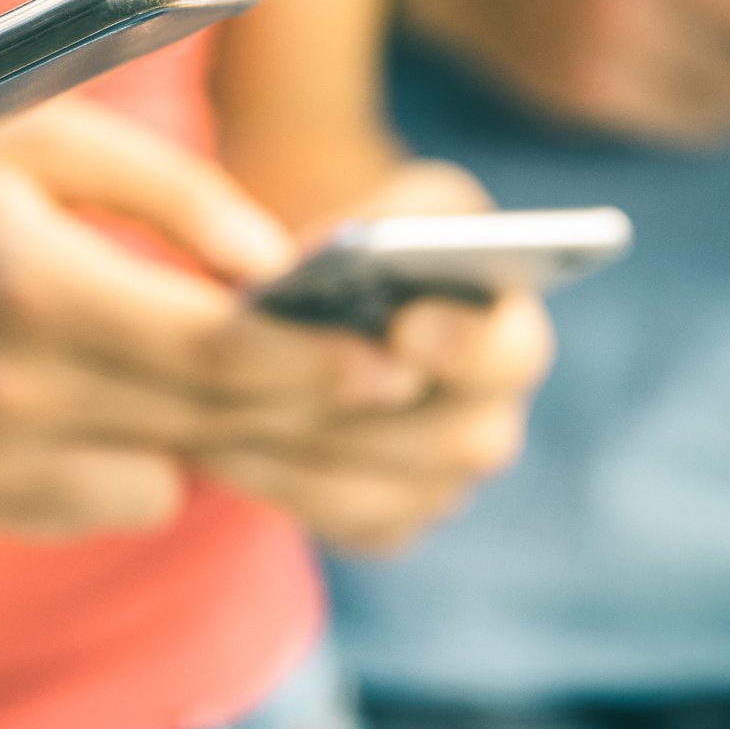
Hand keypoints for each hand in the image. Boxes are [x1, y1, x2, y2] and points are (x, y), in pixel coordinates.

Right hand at [0, 100, 432, 538]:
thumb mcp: (56, 133)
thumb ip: (177, 196)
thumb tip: (274, 271)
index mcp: (35, 290)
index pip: (212, 357)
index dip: (314, 366)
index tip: (391, 362)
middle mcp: (4, 392)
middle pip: (205, 425)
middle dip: (307, 407)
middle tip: (380, 379)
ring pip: (166, 477)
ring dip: (223, 433)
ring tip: (228, 366)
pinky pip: (107, 499)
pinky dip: (142, 457)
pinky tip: (116, 393)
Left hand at [194, 163, 555, 554]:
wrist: (337, 299)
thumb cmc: (368, 239)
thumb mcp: (385, 204)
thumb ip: (378, 224)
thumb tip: (304, 270)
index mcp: (507, 332)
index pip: (511, 351)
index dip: (465, 344)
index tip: (406, 327)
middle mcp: (488, 419)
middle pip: (458, 442)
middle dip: (367, 411)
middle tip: (289, 384)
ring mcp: (441, 483)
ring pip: (385, 492)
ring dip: (302, 450)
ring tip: (222, 413)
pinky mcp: (387, 521)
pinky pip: (342, 523)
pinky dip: (280, 487)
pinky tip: (218, 447)